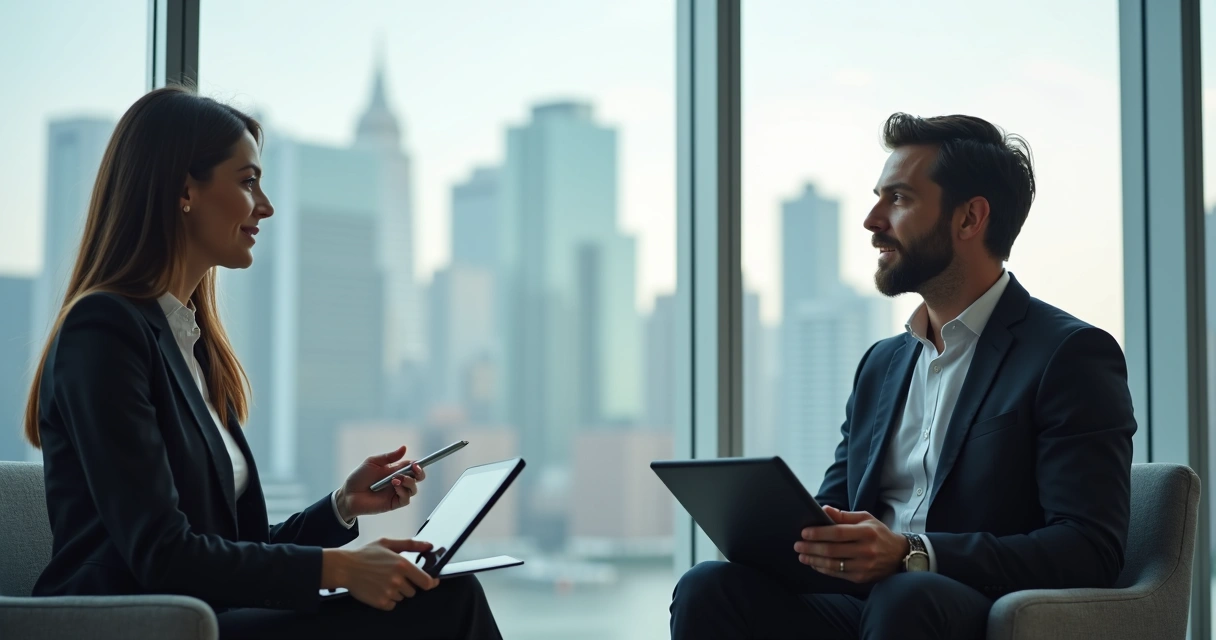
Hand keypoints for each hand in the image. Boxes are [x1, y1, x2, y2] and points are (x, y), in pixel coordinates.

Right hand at [327, 538, 439, 610]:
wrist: (345, 567)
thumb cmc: (365, 554)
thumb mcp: (388, 543)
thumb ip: (411, 544)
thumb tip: (428, 545)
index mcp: (402, 565)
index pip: (426, 582)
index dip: (431, 583)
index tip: (431, 582)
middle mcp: (397, 580)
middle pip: (414, 590)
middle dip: (407, 584)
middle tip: (394, 576)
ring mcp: (389, 592)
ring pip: (403, 597)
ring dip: (397, 592)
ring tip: (383, 581)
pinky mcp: (380, 602)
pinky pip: (392, 605)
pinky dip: (388, 600)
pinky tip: (379, 589)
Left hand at [335, 445, 425, 519]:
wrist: (349, 494)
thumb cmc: (359, 477)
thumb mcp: (373, 462)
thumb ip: (389, 457)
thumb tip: (404, 448)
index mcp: (396, 470)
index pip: (412, 466)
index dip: (418, 465)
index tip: (417, 463)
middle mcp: (399, 481)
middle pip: (418, 478)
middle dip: (419, 473)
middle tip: (414, 469)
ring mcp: (397, 492)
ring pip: (413, 489)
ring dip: (409, 482)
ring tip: (396, 479)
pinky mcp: (394, 503)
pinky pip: (406, 499)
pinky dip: (403, 492)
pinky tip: (395, 486)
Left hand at [793, 506, 909, 583]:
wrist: (899, 556)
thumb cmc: (878, 534)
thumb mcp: (865, 519)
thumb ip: (844, 516)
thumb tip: (823, 509)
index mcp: (867, 532)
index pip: (838, 533)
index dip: (819, 533)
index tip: (804, 532)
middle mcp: (866, 550)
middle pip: (833, 550)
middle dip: (811, 547)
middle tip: (797, 545)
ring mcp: (864, 566)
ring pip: (833, 564)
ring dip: (814, 560)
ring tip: (802, 555)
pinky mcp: (861, 578)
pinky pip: (837, 574)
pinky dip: (823, 569)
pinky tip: (814, 563)